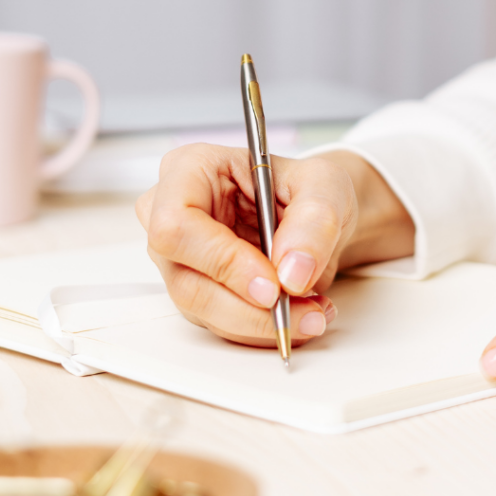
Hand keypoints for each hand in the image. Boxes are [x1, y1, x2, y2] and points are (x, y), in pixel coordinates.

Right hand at [135, 144, 414, 347]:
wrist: (315, 215)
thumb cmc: (307, 186)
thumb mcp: (325, 186)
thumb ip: (313, 223)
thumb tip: (292, 271)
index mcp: (189, 169)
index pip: (176, 224)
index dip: (220, 260)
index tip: (272, 284)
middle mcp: (170, 213)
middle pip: (184, 278)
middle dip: (249, 305)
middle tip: (302, 308)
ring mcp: (180, 257)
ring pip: (203, 309)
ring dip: (261, 322)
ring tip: (313, 312)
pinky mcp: (198, 290)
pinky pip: (222, 323)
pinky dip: (263, 327)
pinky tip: (300, 313)